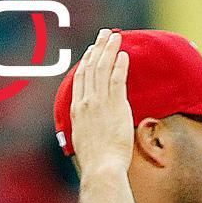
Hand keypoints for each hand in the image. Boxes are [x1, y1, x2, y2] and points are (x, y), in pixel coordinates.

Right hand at [70, 29, 133, 175]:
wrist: (101, 168)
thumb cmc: (96, 162)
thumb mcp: (86, 141)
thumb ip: (89, 129)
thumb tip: (96, 129)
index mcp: (76, 110)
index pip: (80, 79)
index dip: (86, 62)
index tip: (92, 51)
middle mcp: (85, 102)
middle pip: (91, 68)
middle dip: (98, 48)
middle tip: (105, 35)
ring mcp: (99, 103)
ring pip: (103, 69)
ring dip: (109, 50)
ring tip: (115, 37)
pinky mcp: (115, 106)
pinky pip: (117, 79)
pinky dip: (120, 65)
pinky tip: (124, 54)